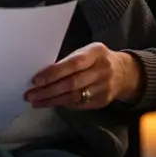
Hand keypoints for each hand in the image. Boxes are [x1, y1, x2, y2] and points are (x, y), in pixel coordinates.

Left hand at [25, 43, 141, 108]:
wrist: (125, 73)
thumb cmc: (97, 59)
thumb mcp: (88, 52)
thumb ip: (70, 60)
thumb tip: (43, 73)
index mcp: (96, 53)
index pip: (72, 64)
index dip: (53, 73)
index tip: (35, 80)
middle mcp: (102, 70)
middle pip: (72, 83)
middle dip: (48, 90)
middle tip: (30, 95)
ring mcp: (104, 88)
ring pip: (74, 97)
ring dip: (52, 100)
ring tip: (36, 102)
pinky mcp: (102, 101)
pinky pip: (79, 104)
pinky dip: (63, 104)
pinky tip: (50, 103)